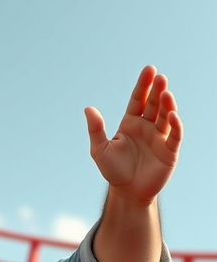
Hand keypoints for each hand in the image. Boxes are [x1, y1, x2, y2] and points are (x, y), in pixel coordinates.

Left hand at [84, 65, 182, 204]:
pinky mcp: (169, 151)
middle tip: (159, 77)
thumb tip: (87, 108)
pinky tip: (172, 115)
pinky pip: (174, 135)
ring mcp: (159, 137)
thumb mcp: (99, 149)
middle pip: (153, 104)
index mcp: (130, 123)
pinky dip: (174, 125)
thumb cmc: (113, 170)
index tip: (149, 69)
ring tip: (165, 92)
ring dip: (166, 104)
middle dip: (157, 90)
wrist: (127, 192)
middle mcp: (146, 127)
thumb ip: (95, 129)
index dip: (143, 85)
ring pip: (165, 116)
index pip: (138, 99)